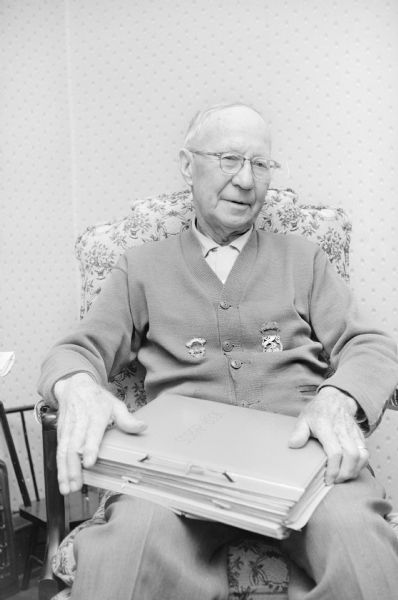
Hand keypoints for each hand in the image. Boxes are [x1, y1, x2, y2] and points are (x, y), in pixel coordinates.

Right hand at [54, 373, 145, 494]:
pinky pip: (58, 451)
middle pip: (74, 446)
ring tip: (67, 489)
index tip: (89, 463)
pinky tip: (62, 481)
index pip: (92, 433)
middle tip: (76, 485)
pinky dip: (59, 467)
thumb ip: (127, 419)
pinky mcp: (61, 433)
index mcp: (95, 414)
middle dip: (73, 467)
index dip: (89, 448)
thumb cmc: (98, 399)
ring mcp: (68, 428)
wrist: (75, 386)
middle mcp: (79, 422)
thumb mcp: (115, 404)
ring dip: (64, 471)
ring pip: (63, 451)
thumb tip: (142, 427)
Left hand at [288, 386, 368, 484]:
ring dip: (354, 470)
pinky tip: (350, 470)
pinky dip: (361, 465)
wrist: (336, 399)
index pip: (334, 452)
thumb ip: (298, 432)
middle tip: (335, 481)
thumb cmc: (318, 411)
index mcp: (327, 427)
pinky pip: (366, 453)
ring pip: (362, 456)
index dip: (333, 469)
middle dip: (345, 473)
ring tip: (342, 477)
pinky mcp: (360, 437)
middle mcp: (342, 430)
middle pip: (351, 456)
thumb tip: (292, 445)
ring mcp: (353, 433)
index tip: (327, 479)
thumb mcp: (304, 418)